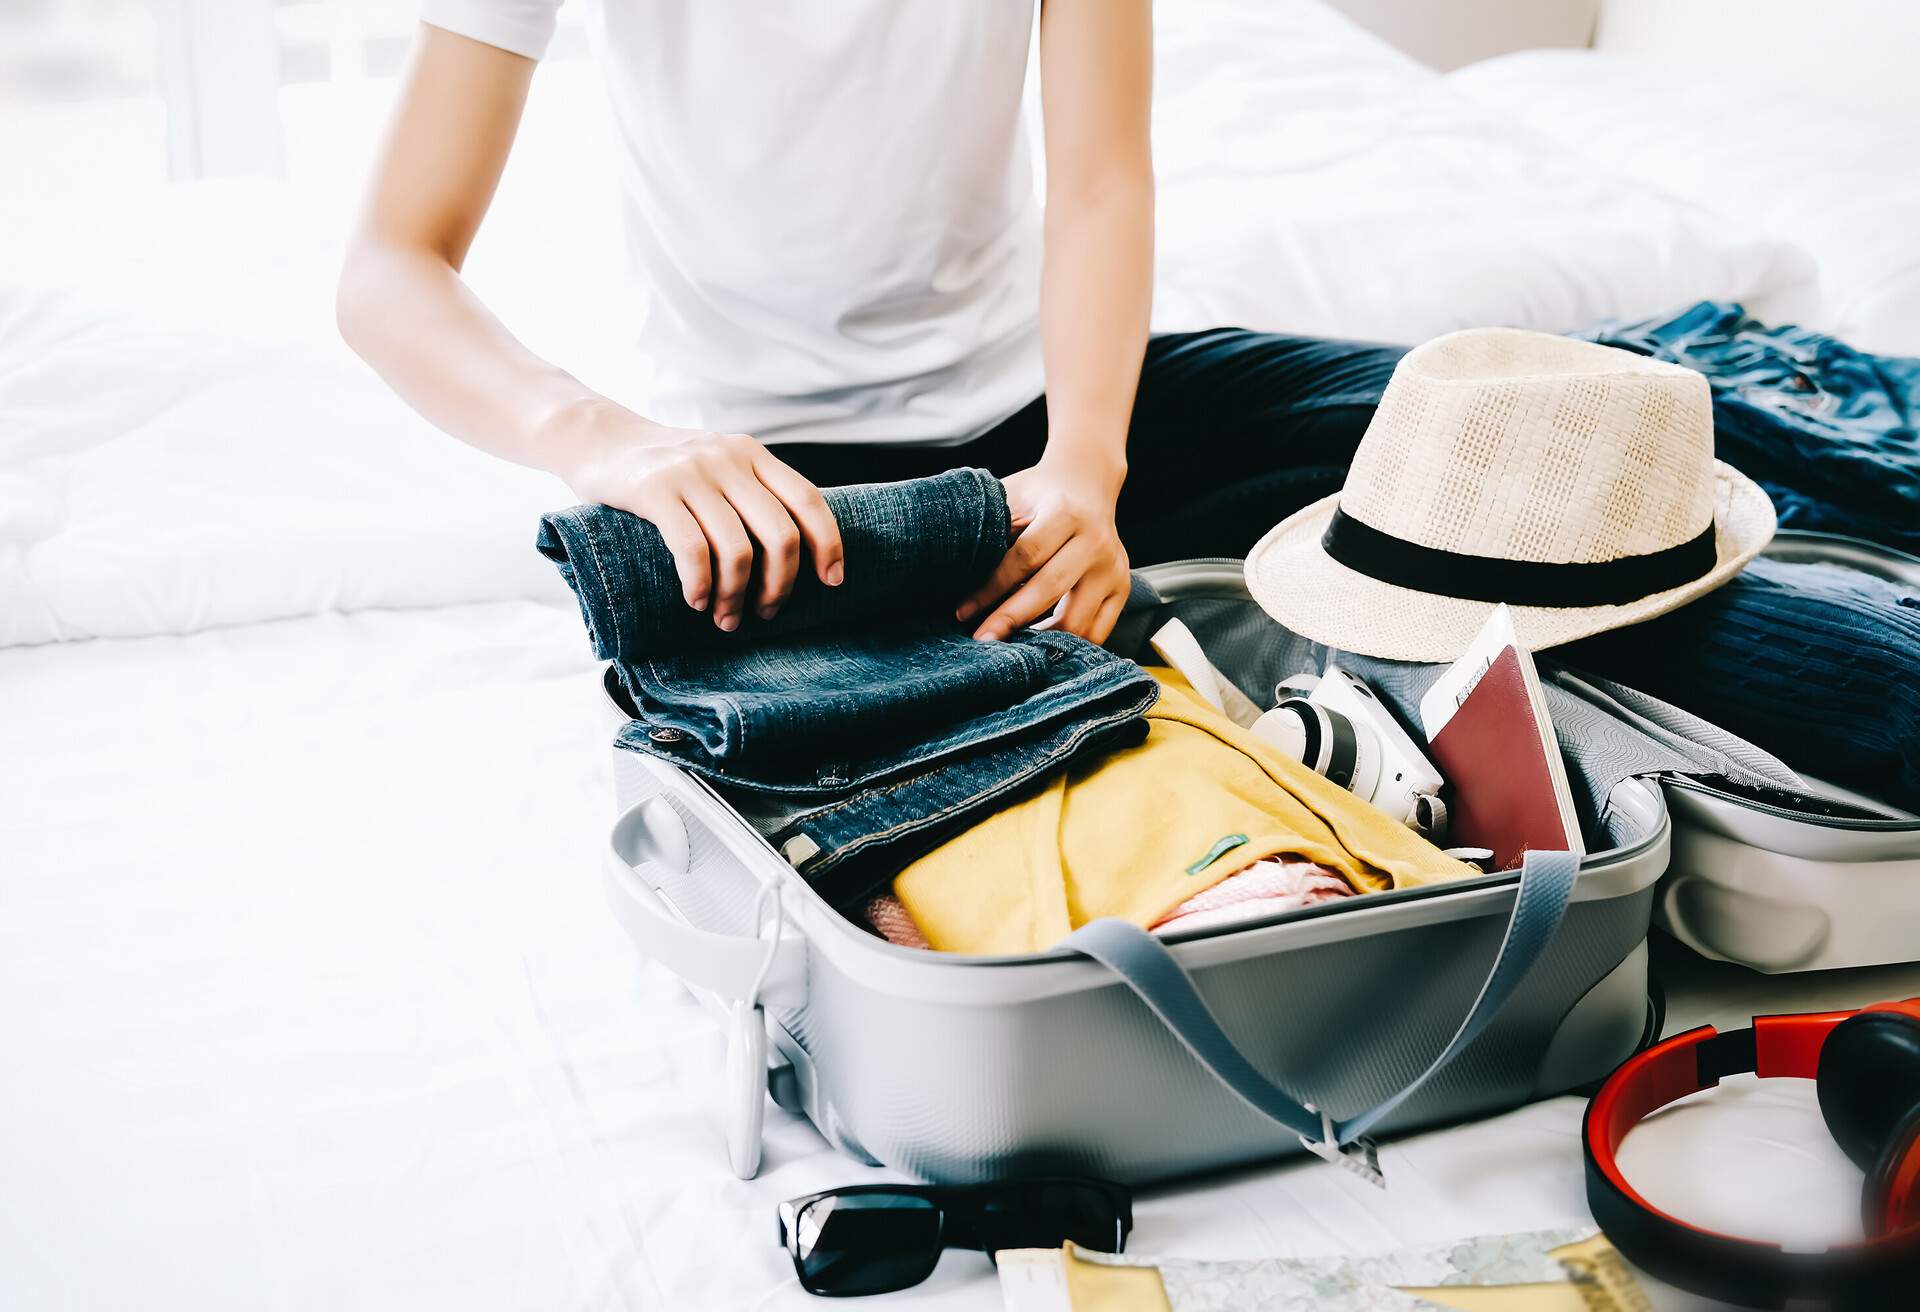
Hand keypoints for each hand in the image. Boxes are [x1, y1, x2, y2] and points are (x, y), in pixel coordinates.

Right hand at [555, 400, 843, 630]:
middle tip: (767, 613)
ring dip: (737, 597)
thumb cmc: (664, 467)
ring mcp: (691, 473)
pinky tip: (698, 601)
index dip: (828, 544)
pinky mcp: (654, 491)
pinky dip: (701, 586)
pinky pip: (693, 550)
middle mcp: (728, 459)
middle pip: (780, 534)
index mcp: (752, 454)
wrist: (598, 439)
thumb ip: (750, 490)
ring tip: (726, 619)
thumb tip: (796, 550)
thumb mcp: (717, 463)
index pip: (808, 500)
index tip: (833, 581)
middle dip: (780, 585)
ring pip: (738, 550)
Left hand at [956, 453, 1129, 643]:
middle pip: (1050, 590)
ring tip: (1010, 648)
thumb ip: (990, 526)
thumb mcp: (1012, 495)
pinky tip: (1041, 646)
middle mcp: (1095, 540)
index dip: (990, 588)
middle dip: (1010, 619)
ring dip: (1040, 639)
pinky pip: (1097, 630)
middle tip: (982, 641)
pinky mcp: (1122, 587)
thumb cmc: (1039, 494)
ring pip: (1077, 619)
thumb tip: (952, 569)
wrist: (1087, 483)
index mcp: (1065, 513)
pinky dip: (1069, 644)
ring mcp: (1113, 567)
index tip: (963, 611)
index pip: (1024, 557)